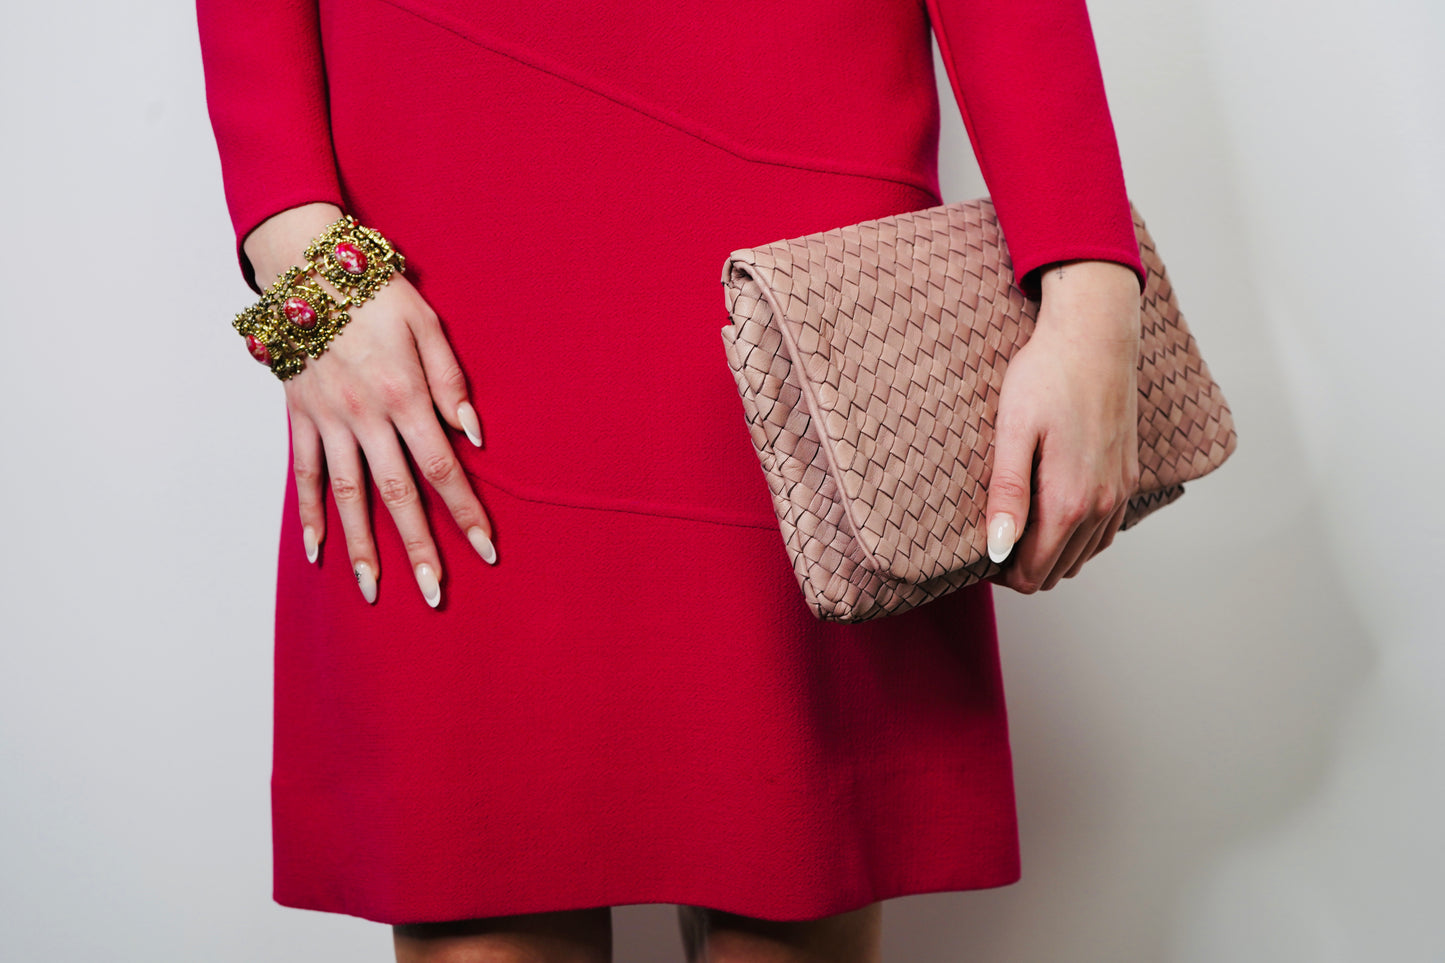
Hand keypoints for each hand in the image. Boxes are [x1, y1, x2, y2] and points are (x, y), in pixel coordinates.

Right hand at [244, 202, 496, 606]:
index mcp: (404, 396)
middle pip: (398, 494)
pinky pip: (306, 474)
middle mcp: (366, 416)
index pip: (443, 468)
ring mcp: (329, 421)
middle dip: (419, 547)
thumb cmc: (374, 292)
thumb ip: (451, 381)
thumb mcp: (427, 324)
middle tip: (434, 593)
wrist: (305, 266)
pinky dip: (309, 513)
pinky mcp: (301, 417)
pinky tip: (317, 550)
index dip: (466, 512)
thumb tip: (474, 434)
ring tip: (375, 589)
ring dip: (363, 546)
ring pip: (349, 495)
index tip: (485, 550)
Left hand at [984, 259, 1141, 592]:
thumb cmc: (1046, 376)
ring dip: (1051, 554)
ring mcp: (1119, 493)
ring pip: (1084, 556)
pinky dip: (1079, 539)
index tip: (978, 552)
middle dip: (1022, 567)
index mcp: (1069, 501)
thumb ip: (1008, 494)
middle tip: (992, 538)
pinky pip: (1106, 532)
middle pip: (1059, 570)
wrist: (1095, 336)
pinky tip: (1054, 519)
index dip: (1001, 573)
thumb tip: (998, 549)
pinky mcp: (1128, 477)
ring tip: (1017, 527)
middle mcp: (1101, 506)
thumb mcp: (1013, 432)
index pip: (1034, 572)